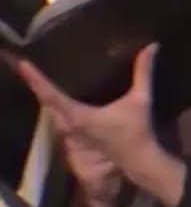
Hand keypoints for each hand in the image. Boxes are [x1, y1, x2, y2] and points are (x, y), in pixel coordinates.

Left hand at [7, 45, 182, 197]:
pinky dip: (52, 103)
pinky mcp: (75, 134)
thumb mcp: (140, 100)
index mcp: (78, 116)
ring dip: (43, 94)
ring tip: (35, 76)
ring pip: (50, 111)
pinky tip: (55, 94)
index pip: (51, 96)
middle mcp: (69, 124)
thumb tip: (151, 47)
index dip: (36, 80)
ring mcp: (70, 132)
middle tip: (24, 64)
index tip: (23, 64)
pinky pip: (57, 116)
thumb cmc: (137, 130)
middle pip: (45, 102)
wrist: (137, 159)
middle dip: (34, 84)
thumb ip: (143, 73)